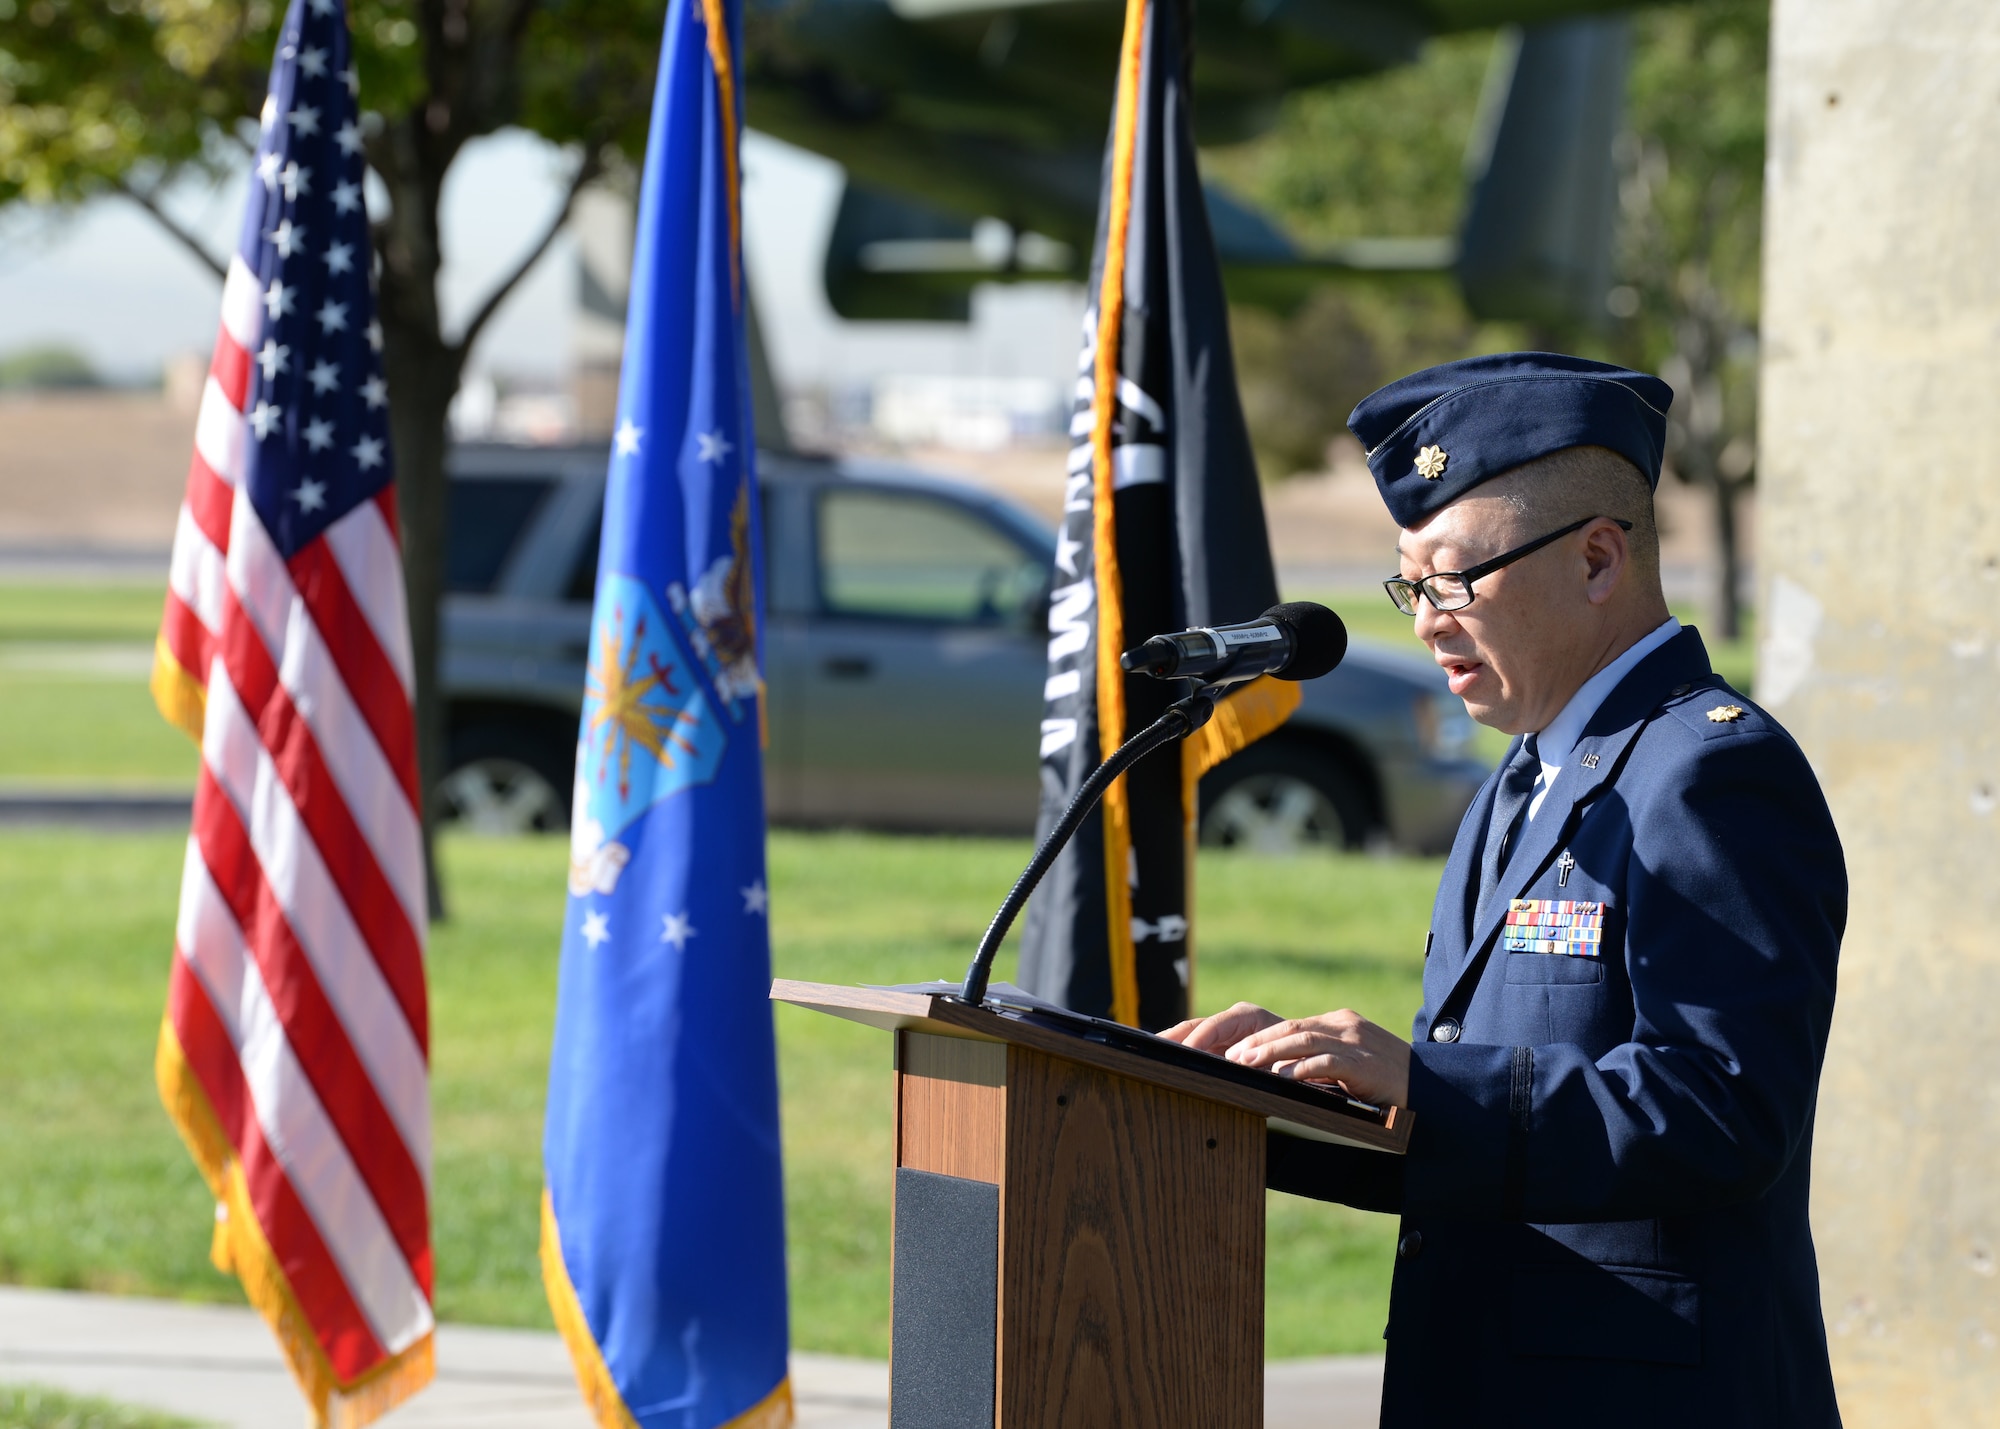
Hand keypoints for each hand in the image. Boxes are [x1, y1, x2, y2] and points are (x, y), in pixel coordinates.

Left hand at [1163, 1001, 1410, 1107]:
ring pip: (1298, 1036)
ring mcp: (1354, 1039)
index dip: (1225, 1031)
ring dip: (1265, 1051)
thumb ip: (1302, 1079)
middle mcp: (1336, 1025)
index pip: (1266, 1021)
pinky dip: (1306, 1068)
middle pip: (1275, 1021)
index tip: (1186, 1045)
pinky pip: (1332, 1060)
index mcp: (1325, 1027)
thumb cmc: (1384, 1097)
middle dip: (1235, 1036)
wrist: (1443, 1099)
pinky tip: (1284, 1078)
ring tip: (1239, 1063)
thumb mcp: (1337, 1083)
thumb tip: (1256, 1092)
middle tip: (1203, 1052)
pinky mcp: (1369, 1061)